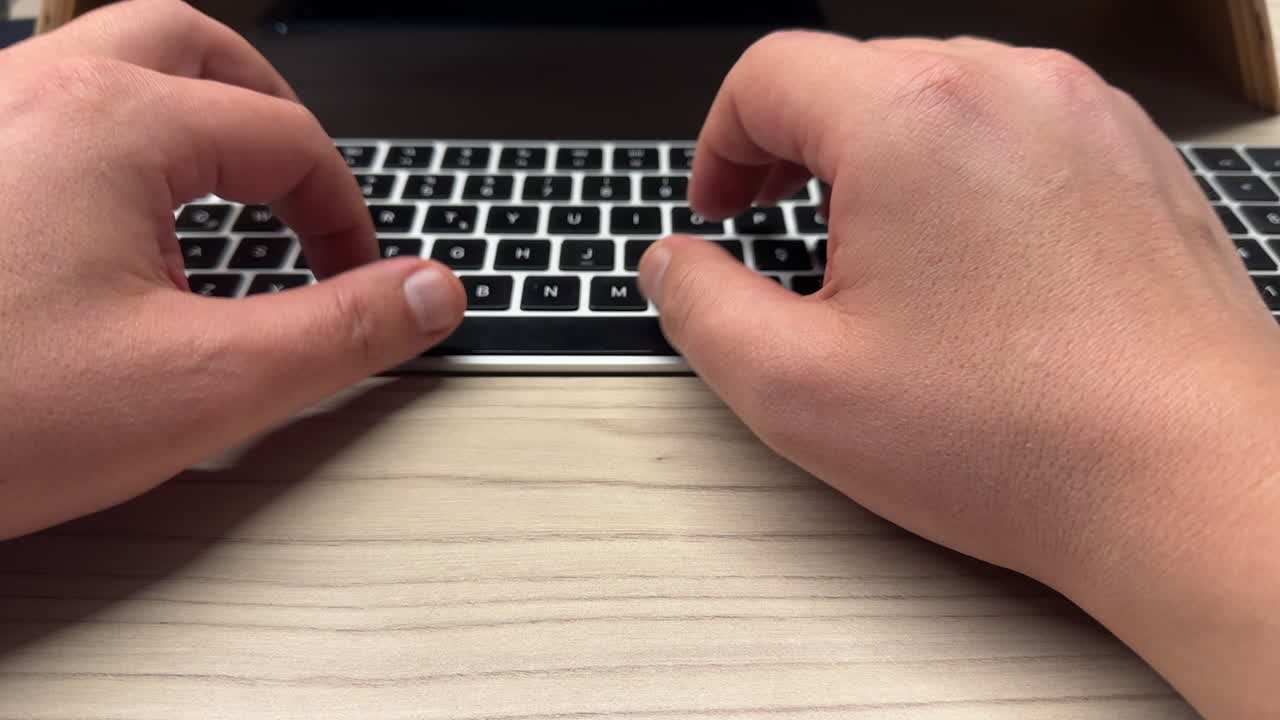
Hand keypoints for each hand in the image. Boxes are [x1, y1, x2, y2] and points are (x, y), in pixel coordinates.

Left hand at [0, 0, 464, 538]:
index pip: (283, 136)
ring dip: (181, 104)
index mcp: (113, 125)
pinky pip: (37, 109)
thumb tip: (432, 294)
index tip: (357, 274)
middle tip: (300, 182)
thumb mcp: (201, 387)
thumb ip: (340, 334)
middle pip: (187, 41)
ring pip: (100, 56)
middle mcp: (32, 93)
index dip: (344, 209)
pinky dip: (104, 138)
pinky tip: (103, 213)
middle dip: (265, 108)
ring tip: (216, 178)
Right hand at [639, 32, 1279, 717]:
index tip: (724, 208)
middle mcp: (1008, 88)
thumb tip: (673, 266)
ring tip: (880, 255)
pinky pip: (1017, 126)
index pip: (771, 75)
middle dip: (799, 151)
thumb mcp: (801, 390)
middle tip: (785, 233)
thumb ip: (702, 310)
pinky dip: (967, 170)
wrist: (1192, 480)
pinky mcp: (1133, 155)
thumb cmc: (1022, 439)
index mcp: (914, 121)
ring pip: (941, 94)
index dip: (722, 144)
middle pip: (856, 76)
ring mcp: (1084, 115)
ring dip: (884, 157)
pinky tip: (969, 263)